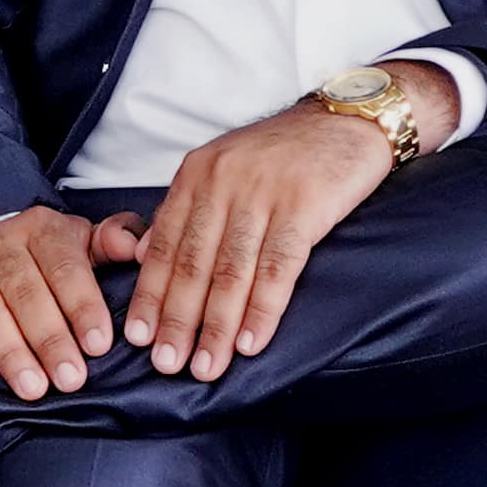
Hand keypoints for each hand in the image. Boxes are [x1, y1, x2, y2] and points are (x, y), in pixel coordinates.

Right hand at [0, 203, 134, 397]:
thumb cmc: (45, 257)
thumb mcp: (83, 244)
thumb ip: (114, 243)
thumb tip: (136, 248)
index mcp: (41, 228)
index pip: (64, 266)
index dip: (82, 306)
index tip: (98, 345)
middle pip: (25, 291)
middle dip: (49, 339)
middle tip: (70, 379)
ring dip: (9, 350)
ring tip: (32, 387)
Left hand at [110, 80, 415, 378]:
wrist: (348, 119)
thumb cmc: (285, 153)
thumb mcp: (225, 168)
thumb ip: (187, 210)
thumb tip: (142, 256)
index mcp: (197, 174)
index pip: (164, 243)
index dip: (151, 294)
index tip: (138, 336)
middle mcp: (223, 181)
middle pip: (193, 263)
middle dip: (178, 320)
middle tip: (166, 365)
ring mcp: (262, 192)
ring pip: (232, 271)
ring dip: (217, 326)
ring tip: (207, 366)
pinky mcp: (304, 203)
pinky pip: (278, 268)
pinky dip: (262, 310)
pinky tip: (251, 342)